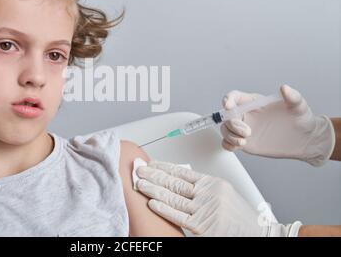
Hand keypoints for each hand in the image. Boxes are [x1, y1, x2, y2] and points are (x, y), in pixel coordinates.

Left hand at [136, 161, 301, 236]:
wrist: (259, 234)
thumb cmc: (241, 218)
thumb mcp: (224, 196)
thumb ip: (204, 189)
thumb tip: (179, 183)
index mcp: (214, 183)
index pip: (183, 172)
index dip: (164, 167)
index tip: (152, 164)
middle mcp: (209, 193)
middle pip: (175, 181)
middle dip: (154, 175)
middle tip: (139, 170)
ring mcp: (206, 209)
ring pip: (174, 197)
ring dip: (154, 189)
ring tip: (140, 183)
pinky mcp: (203, 227)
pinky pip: (179, 216)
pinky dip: (164, 208)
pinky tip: (152, 202)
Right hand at [220, 84, 335, 165]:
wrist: (304, 140)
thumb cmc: (301, 120)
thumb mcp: (298, 106)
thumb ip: (292, 96)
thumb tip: (284, 88)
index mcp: (254, 102)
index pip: (236, 97)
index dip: (228, 100)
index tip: (228, 106)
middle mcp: (247, 114)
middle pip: (227, 115)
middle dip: (232, 123)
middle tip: (247, 132)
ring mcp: (244, 128)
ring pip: (225, 129)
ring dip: (230, 135)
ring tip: (243, 141)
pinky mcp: (245, 142)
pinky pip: (228, 142)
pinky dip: (228, 144)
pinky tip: (237, 146)